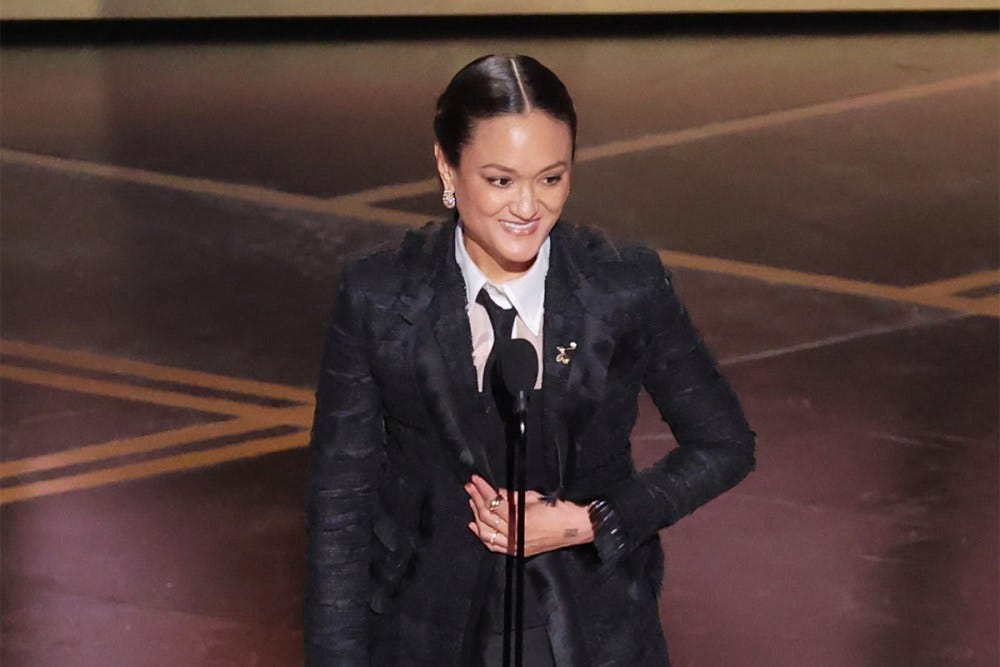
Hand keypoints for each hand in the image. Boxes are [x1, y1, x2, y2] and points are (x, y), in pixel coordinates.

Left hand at [464, 474, 593, 556]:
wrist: (575, 527)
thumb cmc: (558, 509)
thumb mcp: (533, 497)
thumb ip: (512, 496)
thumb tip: (495, 492)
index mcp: (520, 519)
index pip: (495, 503)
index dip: (483, 490)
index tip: (475, 480)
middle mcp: (515, 535)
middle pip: (488, 516)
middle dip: (477, 499)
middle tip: (470, 487)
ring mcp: (516, 545)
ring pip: (487, 532)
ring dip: (477, 515)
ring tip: (472, 501)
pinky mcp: (518, 551)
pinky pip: (494, 545)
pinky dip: (483, 535)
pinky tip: (474, 525)